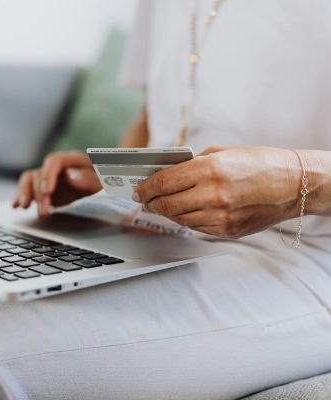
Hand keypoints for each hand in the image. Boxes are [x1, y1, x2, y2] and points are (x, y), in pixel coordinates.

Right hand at [13, 151, 101, 216]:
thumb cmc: (107, 183)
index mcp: (73, 160)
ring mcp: (49, 178)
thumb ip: (89, 179)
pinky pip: (28, 190)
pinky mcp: (44, 190)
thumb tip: (70, 175)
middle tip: (44, 211)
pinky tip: (16, 206)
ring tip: (24, 207)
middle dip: (39, 194)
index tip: (47, 191)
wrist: (107, 189)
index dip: (48, 175)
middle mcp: (58, 167)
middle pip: (40, 174)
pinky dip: (21, 197)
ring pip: (30, 180)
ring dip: (25, 194)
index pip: (54, 162)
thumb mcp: (104, 182)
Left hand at [133, 146, 301, 237]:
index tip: (138, 190)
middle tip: (143, 200)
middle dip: (149, 202)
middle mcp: (214, 195)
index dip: (145, 188)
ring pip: (178, 218)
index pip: (163, 182)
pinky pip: (196, 227)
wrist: (294, 184)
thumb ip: (191, 164)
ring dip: (166, 212)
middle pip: (166, 204)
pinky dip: (186, 219)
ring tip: (161, 205)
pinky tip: (185, 211)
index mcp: (210, 169)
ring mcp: (221, 216)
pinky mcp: (228, 230)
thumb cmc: (259, 163)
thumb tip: (164, 174)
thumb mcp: (221, 152)